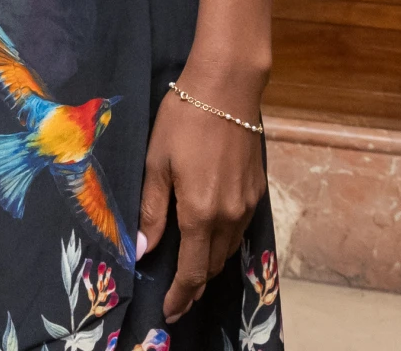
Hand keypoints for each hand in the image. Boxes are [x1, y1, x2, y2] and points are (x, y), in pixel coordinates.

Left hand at [136, 78, 265, 320]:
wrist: (227, 88)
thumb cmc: (183, 120)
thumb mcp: (156, 164)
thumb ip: (152, 211)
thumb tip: (142, 250)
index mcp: (200, 213)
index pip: (192, 271)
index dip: (181, 296)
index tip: (170, 312)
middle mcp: (230, 217)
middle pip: (212, 266)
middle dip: (194, 286)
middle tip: (177, 298)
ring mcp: (248, 205)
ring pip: (228, 250)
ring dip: (209, 265)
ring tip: (190, 273)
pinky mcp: (257, 191)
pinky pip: (239, 230)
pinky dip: (222, 243)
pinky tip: (209, 238)